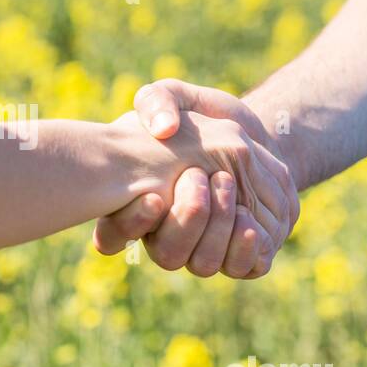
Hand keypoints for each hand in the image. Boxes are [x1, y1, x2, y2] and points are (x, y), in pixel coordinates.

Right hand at [95, 81, 298, 277]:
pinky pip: (242, 268)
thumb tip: (164, 128)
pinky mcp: (241, 255)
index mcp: (135, 210)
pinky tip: (250, 217)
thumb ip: (157, 101)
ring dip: (217, 228)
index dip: (127, 224)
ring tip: (227, 187)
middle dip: (186, 219)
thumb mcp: (175, 97)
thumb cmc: (205, 120)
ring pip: (203, 264)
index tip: (153, 195)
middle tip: (199, 177)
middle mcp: (165, 240)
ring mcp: (202, 251)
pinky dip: (245, 246)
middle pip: (166, 255)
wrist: (255, 141)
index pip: (111, 238)